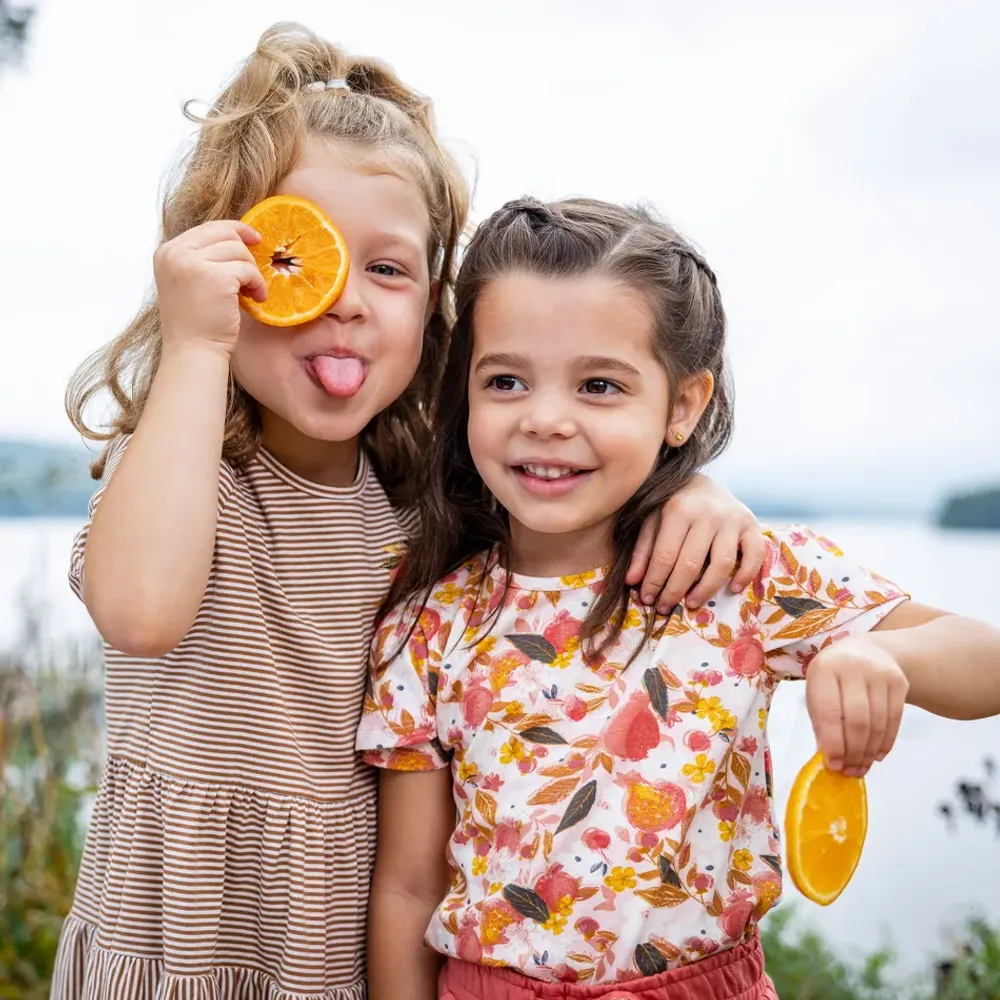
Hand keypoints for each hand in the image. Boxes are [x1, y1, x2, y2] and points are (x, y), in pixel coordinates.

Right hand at [154, 220, 266, 356]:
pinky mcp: (216, 278)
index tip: (254, 240)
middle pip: (225, 234)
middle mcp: (176, 253)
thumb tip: (238, 239)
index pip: (207, 228)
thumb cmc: (196, 323)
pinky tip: (256, 299)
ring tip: (251, 293)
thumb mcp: (188, 282)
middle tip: (252, 277)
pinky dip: (257, 284)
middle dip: (245, 254)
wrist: (193, 351)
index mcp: (167, 252)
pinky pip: (248, 270)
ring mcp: (193, 264)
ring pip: (239, 251)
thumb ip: (201, 259)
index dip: (235, 230)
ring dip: (252, 272)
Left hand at [626, 474, 765, 612]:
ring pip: (722, 564)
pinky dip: (746, 575)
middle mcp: (708, 513)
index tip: (648, 599)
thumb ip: (643, 550)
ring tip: (692, 603)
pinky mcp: (753, 525)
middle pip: (691, 563)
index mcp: (679, 509)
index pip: (665, 556)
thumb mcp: (652, 521)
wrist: (704, 482)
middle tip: (666, 608)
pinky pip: (755, 555)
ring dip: (706, 589)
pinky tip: (732, 589)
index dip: (655, 582)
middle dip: (675, 591)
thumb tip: (632, 582)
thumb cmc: (674, 504)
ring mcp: (733, 519)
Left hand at [805, 637, 908, 776]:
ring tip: (861, 768)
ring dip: (869, 751)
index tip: (834, 765)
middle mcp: (853, 668)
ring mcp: (879, 673)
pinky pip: (894, 720)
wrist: (865, 652)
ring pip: (877, 723)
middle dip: (853, 752)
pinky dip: (885, 743)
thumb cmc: (833, 679)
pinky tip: (875, 755)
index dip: (833, 743)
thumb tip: (830, 759)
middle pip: (857, 720)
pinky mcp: (899, 682)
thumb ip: (821, 723)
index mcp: (824, 669)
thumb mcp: (817, 693)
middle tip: (850, 771)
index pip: (830, 712)